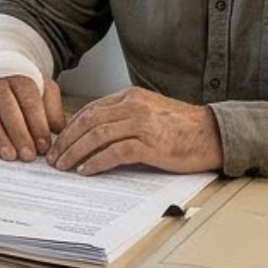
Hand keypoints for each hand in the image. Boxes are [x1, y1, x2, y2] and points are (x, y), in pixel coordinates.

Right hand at [0, 76, 65, 161]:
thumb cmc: (24, 88)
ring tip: (10, 156)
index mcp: (20, 79)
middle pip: (6, 108)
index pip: (29, 101)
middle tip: (28, 155)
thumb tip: (57, 131)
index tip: (44, 145)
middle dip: (18, 134)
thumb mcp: (44, 91)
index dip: (37, 124)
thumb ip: (52, 110)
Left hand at [45, 87, 222, 174]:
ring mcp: (142, 124)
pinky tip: (87, 170)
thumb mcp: (150, 112)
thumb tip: (96, 134)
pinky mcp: (150, 144)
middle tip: (54, 157)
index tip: (59, 143)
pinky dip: (96, 162)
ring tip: (65, 166)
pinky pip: (114, 152)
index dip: (70, 127)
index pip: (90, 110)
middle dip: (66, 141)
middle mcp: (134, 106)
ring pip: (97, 135)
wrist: (213, 134)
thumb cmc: (183, 127)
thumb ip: (125, 117)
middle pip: (88, 121)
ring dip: (76, 152)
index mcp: (131, 96)